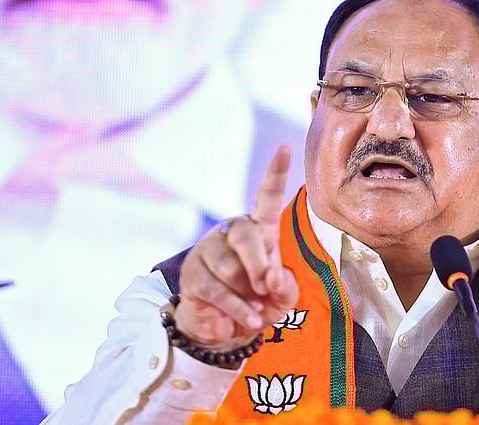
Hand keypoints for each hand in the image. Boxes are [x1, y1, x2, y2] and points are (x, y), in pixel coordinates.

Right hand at [174, 146, 298, 349]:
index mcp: (259, 230)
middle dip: (259, 266)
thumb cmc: (260, 303)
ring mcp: (209, 251)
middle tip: (266, 288)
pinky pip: (217, 290)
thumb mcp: (283, 297)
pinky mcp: (193, 275)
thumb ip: (286, 286)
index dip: (275, 174)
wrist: (225, 329)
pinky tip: (245, 320)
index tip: (284, 148)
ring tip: (255, 309)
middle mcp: (232, 233)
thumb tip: (272, 279)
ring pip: (230, 268)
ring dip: (247, 294)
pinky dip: (236, 310)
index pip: (266, 197)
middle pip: (245, 236)